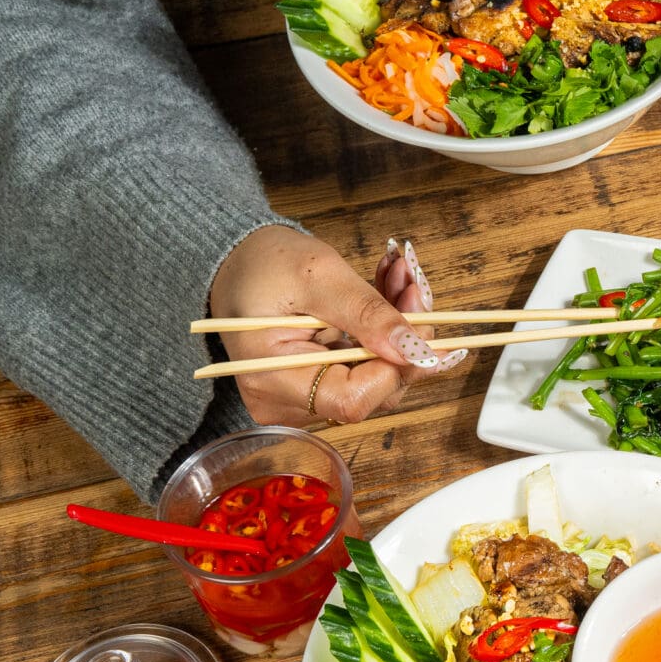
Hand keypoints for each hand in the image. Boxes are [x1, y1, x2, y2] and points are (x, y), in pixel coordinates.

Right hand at [207, 228, 467, 425]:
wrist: (236, 260)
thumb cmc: (263, 264)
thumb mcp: (318, 276)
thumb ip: (366, 313)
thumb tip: (415, 349)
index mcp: (274, 380)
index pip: (354, 399)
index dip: (398, 367)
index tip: (425, 323)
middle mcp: (287, 401)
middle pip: (374, 390)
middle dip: (406, 337)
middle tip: (415, 283)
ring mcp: (305, 395)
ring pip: (379, 375)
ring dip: (401, 326)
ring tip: (401, 276)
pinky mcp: (320, 381)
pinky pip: (368, 364)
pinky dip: (385, 328)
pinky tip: (390, 289)